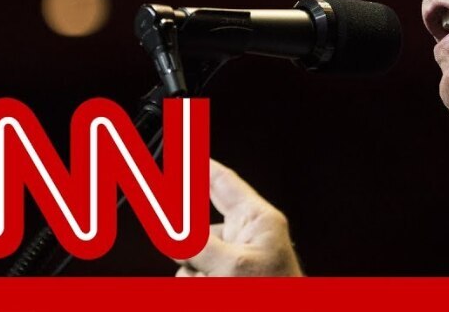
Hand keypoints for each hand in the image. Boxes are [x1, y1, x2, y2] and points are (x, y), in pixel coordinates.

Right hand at [174, 158, 303, 276]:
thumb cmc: (277, 295)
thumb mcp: (233, 267)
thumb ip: (197, 244)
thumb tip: (170, 226)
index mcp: (257, 220)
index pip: (221, 183)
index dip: (197, 167)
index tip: (174, 154)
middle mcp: (246, 238)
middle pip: (198, 226)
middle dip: (188, 242)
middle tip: (193, 254)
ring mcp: (235, 262)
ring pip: (191, 258)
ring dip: (194, 274)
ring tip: (216, 284)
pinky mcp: (226, 282)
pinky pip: (194, 277)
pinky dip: (196, 284)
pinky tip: (212, 289)